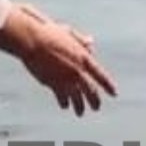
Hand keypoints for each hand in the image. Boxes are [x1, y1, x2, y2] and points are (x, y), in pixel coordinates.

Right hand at [1, 7, 116, 115]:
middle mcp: (77, 70)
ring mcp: (65, 78)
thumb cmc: (48, 33)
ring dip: (79, 107)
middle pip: (90, 90)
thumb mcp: (69, 33)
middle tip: (96, 108)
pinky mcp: (52, 83)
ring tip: (80, 113)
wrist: (31, 40)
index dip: (108, 85)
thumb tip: (91, 43)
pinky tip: (65, 106)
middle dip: (95, 101)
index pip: (100, 75)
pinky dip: (64, 102)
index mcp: (83, 57)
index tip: (114, 93)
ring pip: (77, 98)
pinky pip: (61, 97)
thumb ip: (81, 40)